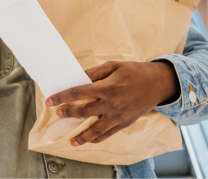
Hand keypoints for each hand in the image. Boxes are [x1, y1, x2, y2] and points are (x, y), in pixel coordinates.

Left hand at [46, 61, 178, 145]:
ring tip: (71, 140)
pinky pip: (109, 133)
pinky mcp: (125, 122)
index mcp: (107, 87)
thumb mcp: (114, 65)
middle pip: (84, 111)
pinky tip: (89, 140)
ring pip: (96, 129)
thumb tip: (79, 78)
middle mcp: (112, 103)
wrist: (157, 83)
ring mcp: (119, 115)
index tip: (50, 101)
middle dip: (68, 113)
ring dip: (82, 135)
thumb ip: (95, 72)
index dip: (62, 97)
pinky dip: (98, 138)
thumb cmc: (134, 71)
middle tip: (57, 114)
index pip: (78, 92)